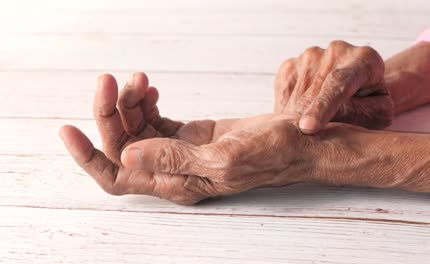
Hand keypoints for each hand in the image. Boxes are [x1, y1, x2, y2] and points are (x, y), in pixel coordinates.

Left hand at [60, 73, 315, 204]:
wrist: (293, 142)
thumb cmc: (269, 155)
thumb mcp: (223, 159)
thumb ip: (174, 159)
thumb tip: (128, 156)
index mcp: (177, 183)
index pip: (118, 177)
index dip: (89, 157)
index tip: (68, 131)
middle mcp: (172, 170)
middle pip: (122, 144)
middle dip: (110, 112)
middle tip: (111, 80)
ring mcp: (179, 151)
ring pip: (135, 129)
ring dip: (129, 102)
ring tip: (140, 80)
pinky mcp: (188, 135)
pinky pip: (153, 119)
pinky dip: (145, 102)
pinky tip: (150, 89)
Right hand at [275, 40, 393, 133]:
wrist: (355, 93)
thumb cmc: (370, 106)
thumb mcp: (376, 115)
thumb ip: (358, 116)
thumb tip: (327, 121)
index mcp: (364, 59)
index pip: (339, 82)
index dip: (322, 106)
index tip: (307, 127)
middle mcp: (336, 51)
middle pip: (314, 92)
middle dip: (307, 119)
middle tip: (308, 140)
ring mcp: (310, 56)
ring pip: (296, 95)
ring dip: (298, 116)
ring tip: (310, 127)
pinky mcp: (290, 65)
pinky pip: (284, 94)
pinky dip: (288, 110)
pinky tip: (302, 115)